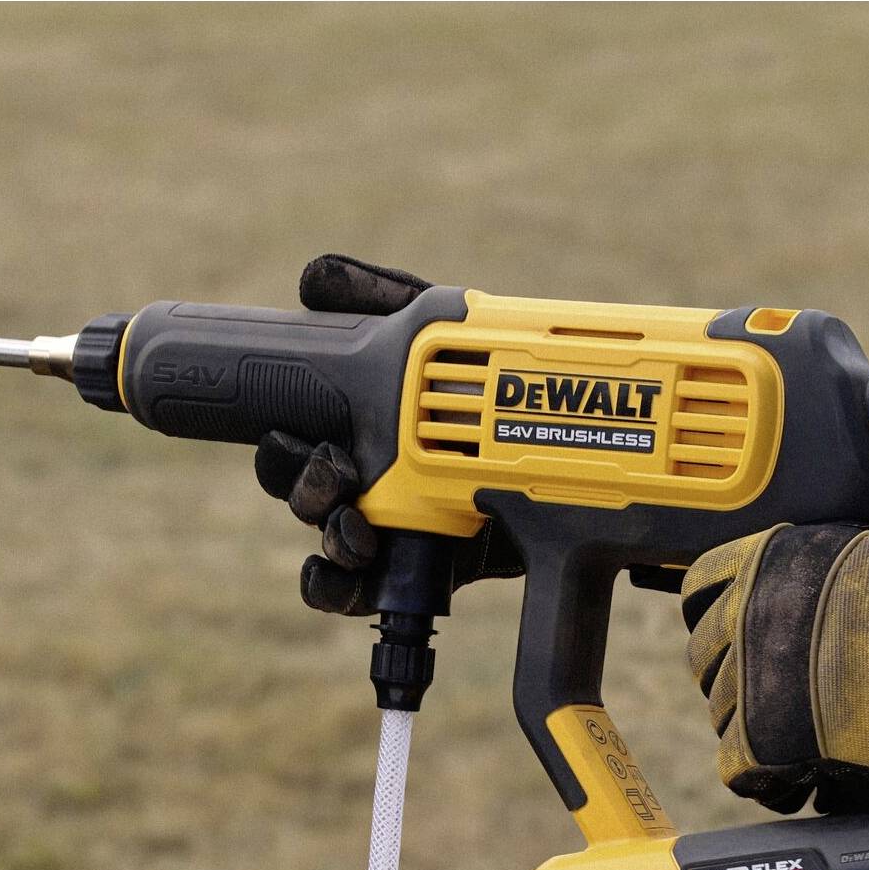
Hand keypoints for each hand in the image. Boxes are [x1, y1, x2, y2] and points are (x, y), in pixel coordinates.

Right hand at [253, 254, 521, 614]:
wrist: (589, 446)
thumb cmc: (503, 383)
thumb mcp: (448, 331)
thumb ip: (387, 298)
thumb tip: (315, 276)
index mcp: (356, 426)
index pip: (291, 441)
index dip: (279, 446)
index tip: (288, 435)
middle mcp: (364, 479)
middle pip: (302, 494)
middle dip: (304, 489)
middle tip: (334, 474)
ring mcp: (391, 528)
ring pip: (327, 543)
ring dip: (329, 539)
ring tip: (353, 531)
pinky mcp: (423, 568)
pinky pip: (358, 593)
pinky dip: (339, 589)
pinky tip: (350, 577)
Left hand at [680, 522, 868, 811]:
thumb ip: (815, 573)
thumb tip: (792, 595)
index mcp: (773, 558)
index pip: (700, 588)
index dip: (716, 617)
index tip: (735, 638)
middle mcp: (749, 611)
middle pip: (706, 656)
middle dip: (738, 676)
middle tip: (785, 694)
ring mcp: (751, 674)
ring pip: (723, 713)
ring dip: (756, 728)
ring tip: (806, 739)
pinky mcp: (763, 735)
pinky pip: (738, 767)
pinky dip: (766, 781)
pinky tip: (797, 783)